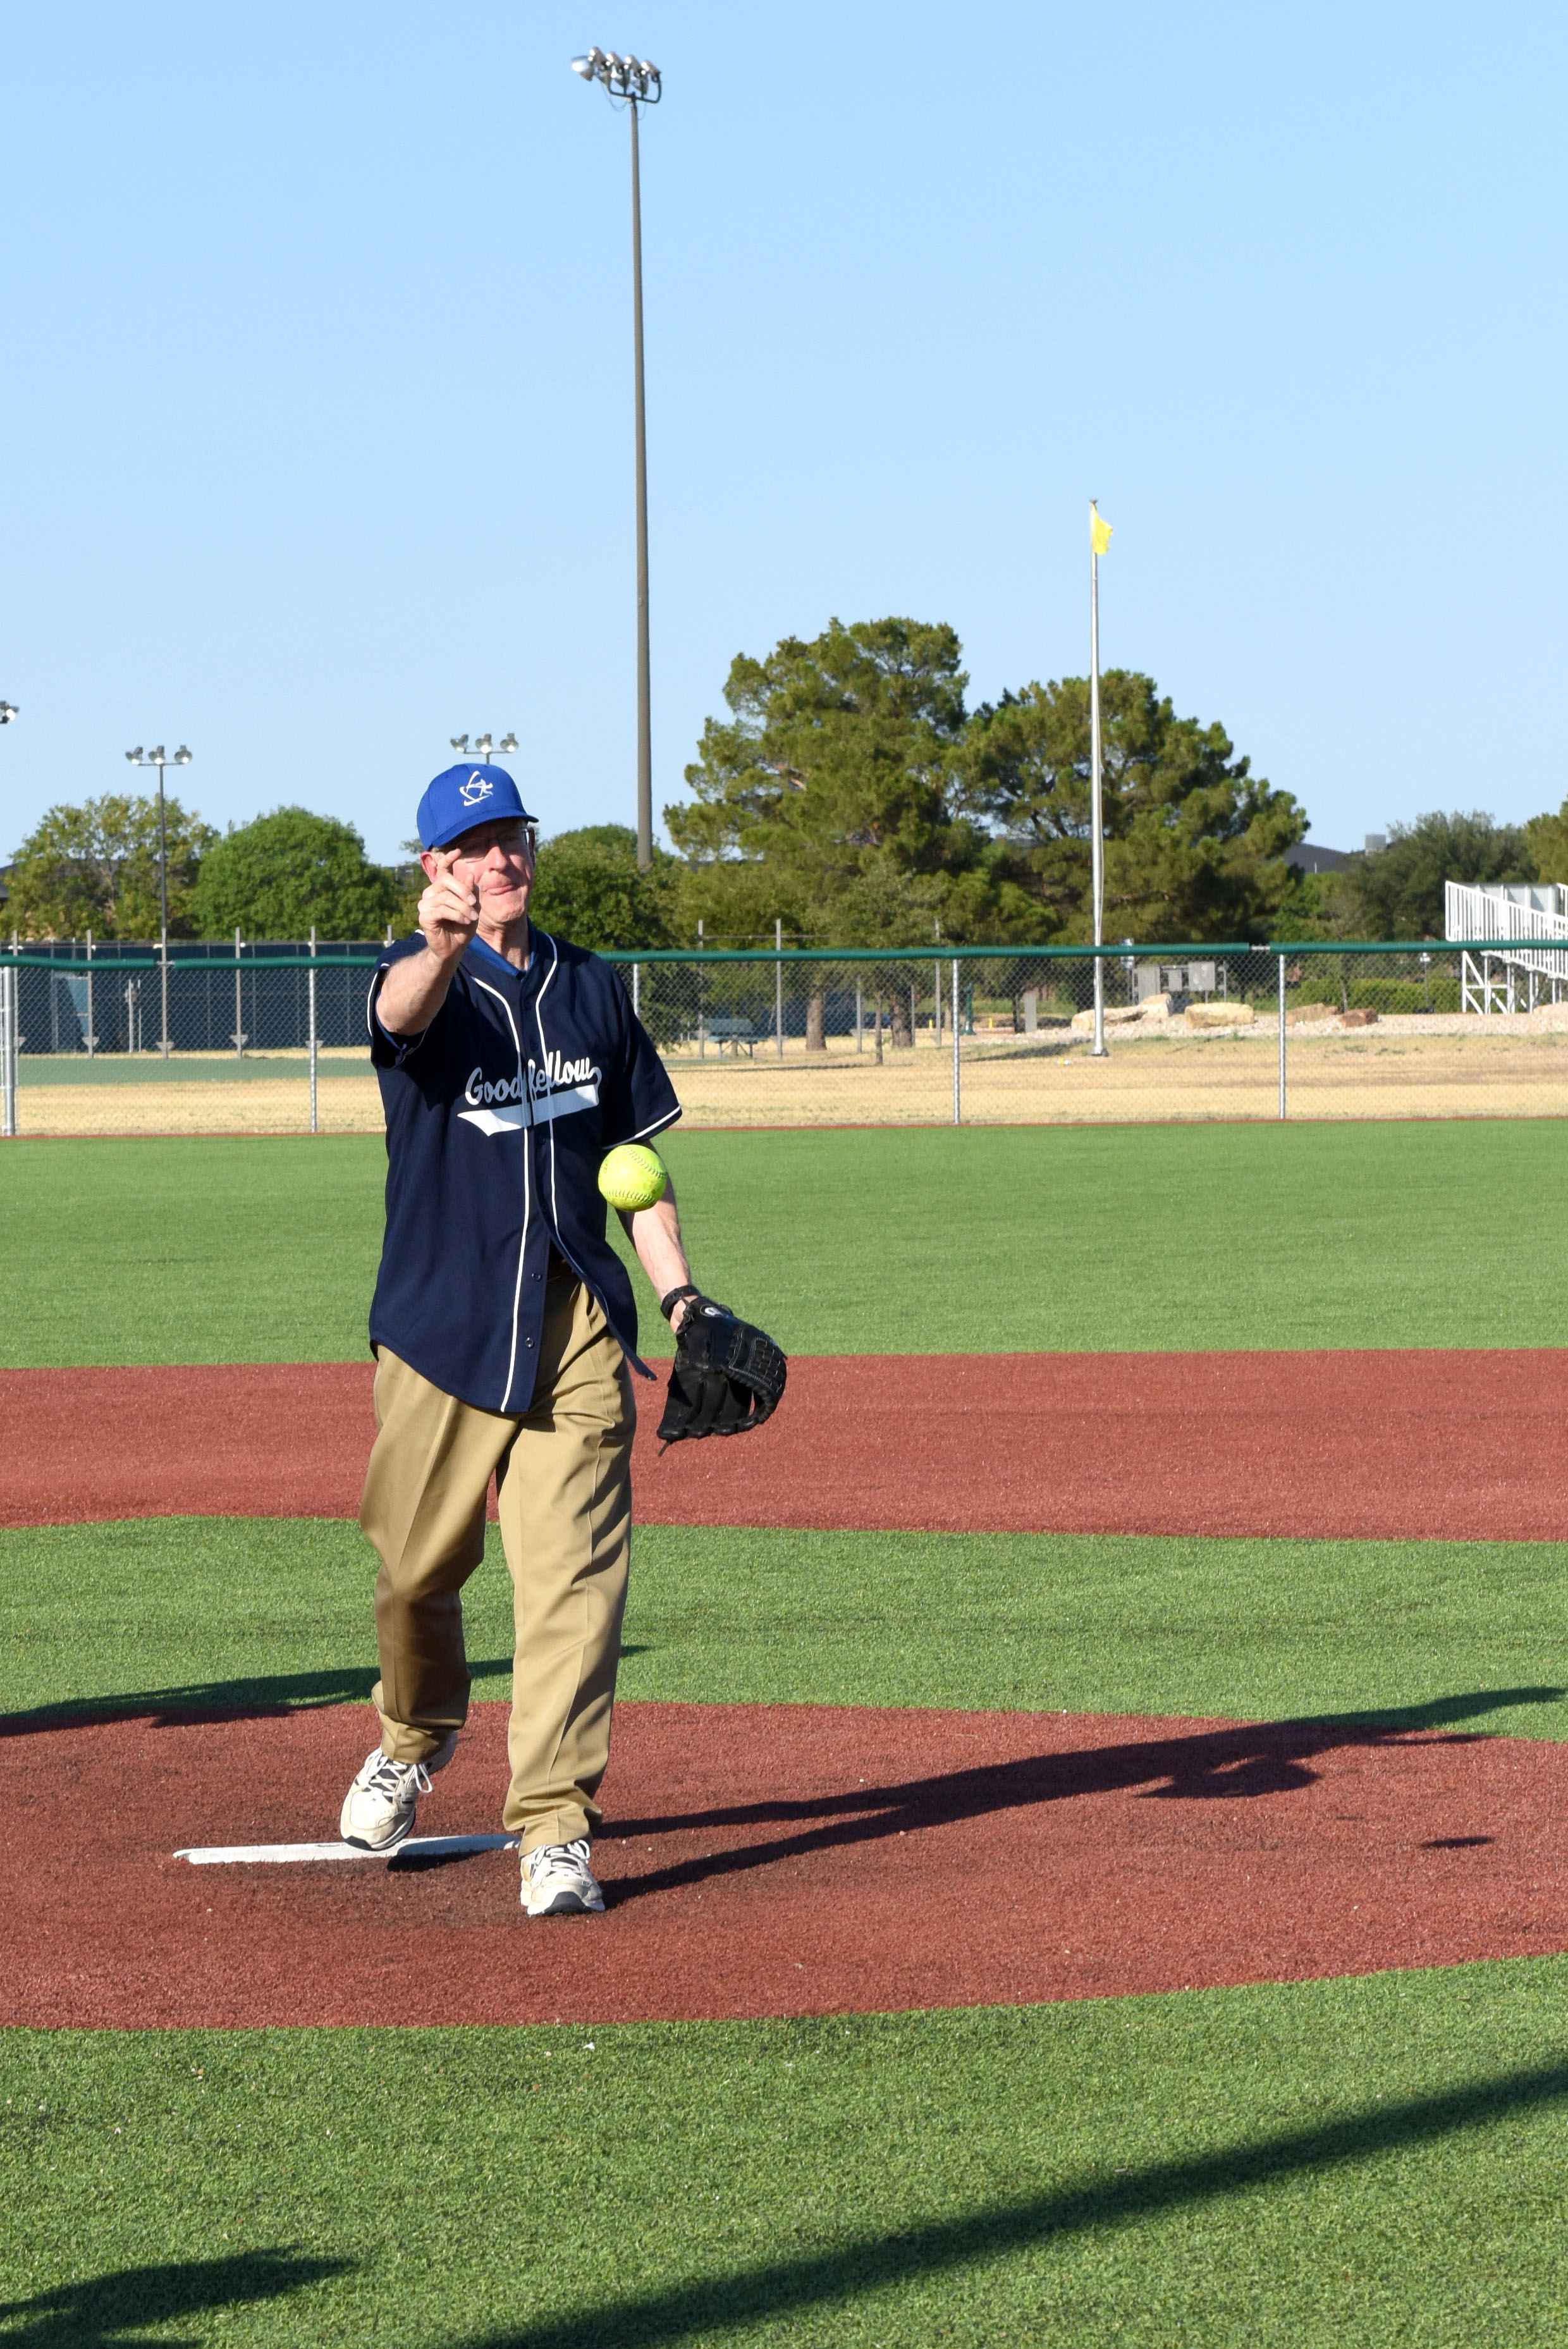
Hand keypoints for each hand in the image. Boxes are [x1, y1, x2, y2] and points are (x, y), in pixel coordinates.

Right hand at [418, 849, 479, 964]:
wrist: (454, 948)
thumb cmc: (463, 927)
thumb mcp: (472, 908)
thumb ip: (471, 892)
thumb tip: (469, 874)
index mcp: (442, 888)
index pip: (442, 869)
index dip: (448, 859)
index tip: (458, 851)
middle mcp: (430, 893)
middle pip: (446, 880)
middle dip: (463, 890)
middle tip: (474, 903)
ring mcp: (424, 904)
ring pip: (446, 897)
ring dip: (463, 907)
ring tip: (472, 918)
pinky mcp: (424, 916)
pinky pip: (442, 910)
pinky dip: (457, 915)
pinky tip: (464, 921)